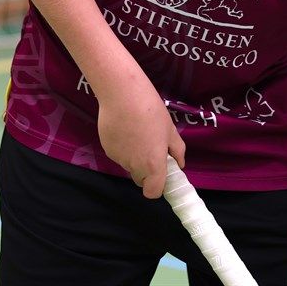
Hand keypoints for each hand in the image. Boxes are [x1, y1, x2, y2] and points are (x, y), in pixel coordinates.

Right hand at [97, 73, 185, 198]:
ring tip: (137, 130)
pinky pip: (118, 154)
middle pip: (140, 178)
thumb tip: (180, 164)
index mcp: (153, 164)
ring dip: (134, 155)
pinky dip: (122, 146)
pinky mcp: (106, 149)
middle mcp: (134, 166)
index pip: (153, 192)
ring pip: (129, 164)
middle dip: (146, 169)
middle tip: (150, 146)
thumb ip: (177, 149)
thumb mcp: (170, 128)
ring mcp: (118, 158)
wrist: (122, 94)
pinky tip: (125, 127)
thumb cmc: (151, 110)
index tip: (161, 172)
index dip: (157, 186)